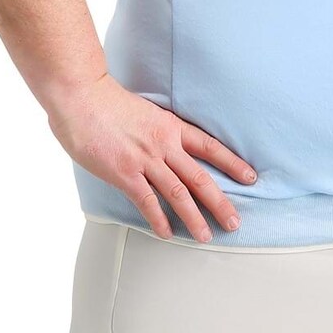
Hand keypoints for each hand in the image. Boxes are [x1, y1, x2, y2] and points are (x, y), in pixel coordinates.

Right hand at [48, 74, 256, 242]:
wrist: (81, 96)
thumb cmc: (107, 102)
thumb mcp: (146, 112)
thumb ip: (159, 131)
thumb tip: (166, 147)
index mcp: (171, 127)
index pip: (210, 147)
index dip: (232, 163)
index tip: (251, 177)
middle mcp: (164, 145)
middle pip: (201, 178)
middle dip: (220, 203)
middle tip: (235, 223)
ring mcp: (145, 160)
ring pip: (179, 194)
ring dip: (194, 218)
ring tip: (206, 236)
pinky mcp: (124, 173)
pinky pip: (147, 201)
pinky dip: (158, 220)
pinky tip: (166, 233)